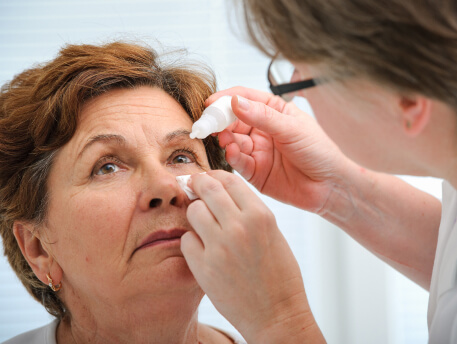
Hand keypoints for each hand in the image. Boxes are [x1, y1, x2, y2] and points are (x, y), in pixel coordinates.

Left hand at [181, 171, 322, 342]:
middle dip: (198, 184)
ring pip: (194, 211)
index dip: (215, 175)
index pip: (230, 180)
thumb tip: (221, 191)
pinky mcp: (204, 268)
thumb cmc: (279, 274)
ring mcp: (220, 247)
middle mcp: (239, 227)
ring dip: (196, 213)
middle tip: (193, 186)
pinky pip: (187, 240)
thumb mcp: (272, 233)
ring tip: (204, 224)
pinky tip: (203, 249)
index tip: (208, 178)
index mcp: (261, 215)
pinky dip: (192, 241)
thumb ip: (248, 210)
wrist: (277, 314)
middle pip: (207, 188)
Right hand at [206, 87, 350, 212]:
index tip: (211, 103)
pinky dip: (232, 156)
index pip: (245, 99)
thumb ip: (263, 117)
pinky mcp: (255, 171)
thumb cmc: (320, 153)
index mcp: (274, 112)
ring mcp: (258, 150)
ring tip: (225, 139)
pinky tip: (232, 152)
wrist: (330, 186)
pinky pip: (237, 161)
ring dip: (226, 139)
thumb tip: (236, 102)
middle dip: (220, 121)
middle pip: (234, 120)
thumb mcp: (292, 129)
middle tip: (209, 123)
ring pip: (233, 140)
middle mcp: (263, 130)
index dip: (226, 99)